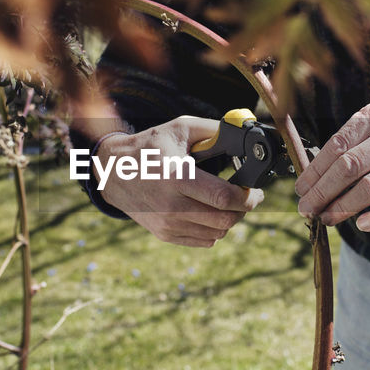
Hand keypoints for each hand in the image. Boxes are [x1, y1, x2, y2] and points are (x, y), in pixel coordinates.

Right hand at [97, 117, 264, 247]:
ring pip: (218, 232)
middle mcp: (172, 204)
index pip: (223, 198)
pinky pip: (204, 241)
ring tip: (224, 202)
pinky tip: (208, 212)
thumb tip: (244, 134)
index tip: (256, 192)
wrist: (114, 172)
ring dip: (229, 219)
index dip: (248, 197)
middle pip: (225, 219)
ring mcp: (167, 223)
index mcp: (177, 176)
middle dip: (243, 209)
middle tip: (244, 197)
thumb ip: (214, 130)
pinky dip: (214, 229)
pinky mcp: (165, 234)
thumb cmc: (150, 147)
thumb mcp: (180, 128)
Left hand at [294, 97, 369, 231]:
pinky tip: (363, 224)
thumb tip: (315, 177)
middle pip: (350, 165)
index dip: (315, 170)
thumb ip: (354, 142)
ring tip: (327, 218)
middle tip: (307, 209)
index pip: (338, 144)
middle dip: (323, 191)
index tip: (300, 189)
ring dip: (344, 206)